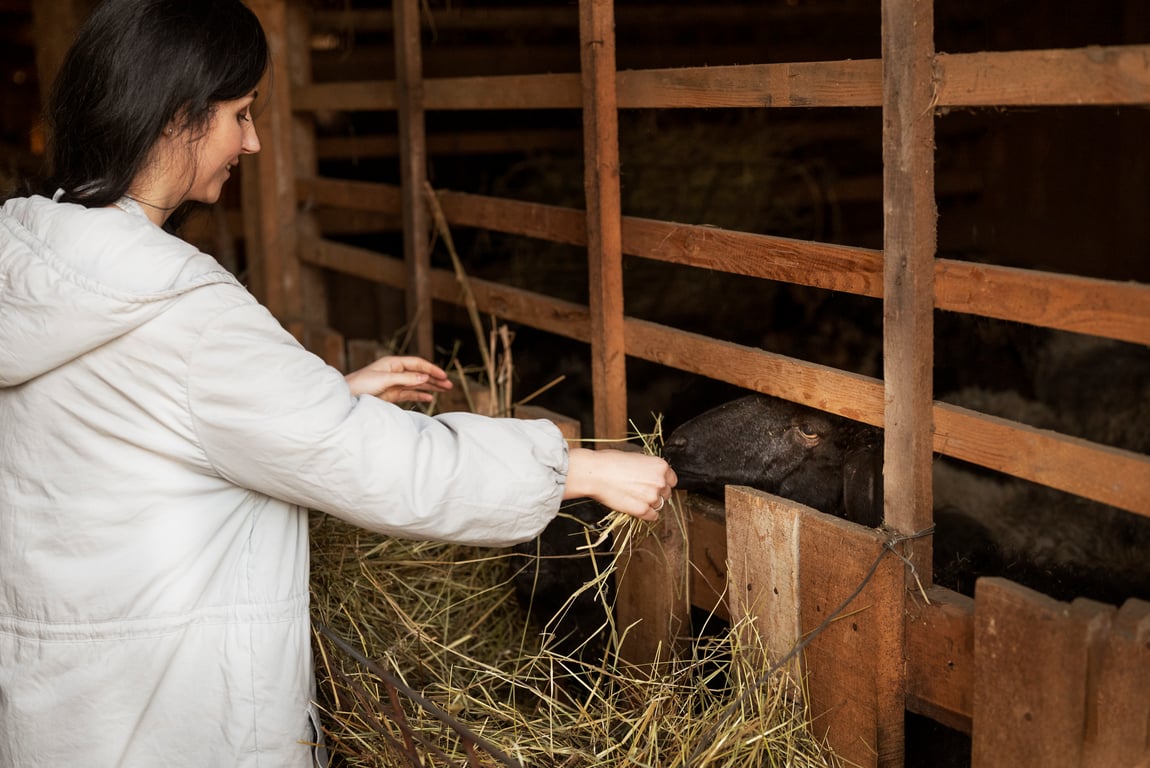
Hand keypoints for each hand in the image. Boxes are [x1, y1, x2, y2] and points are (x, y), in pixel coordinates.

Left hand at [345, 355, 453, 403]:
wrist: (346, 397)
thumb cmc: (361, 384)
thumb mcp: (384, 380)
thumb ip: (406, 379)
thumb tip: (425, 376)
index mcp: (393, 363)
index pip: (417, 364)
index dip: (431, 369)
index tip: (443, 376)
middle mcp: (395, 372)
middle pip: (420, 374)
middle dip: (435, 378)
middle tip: (450, 385)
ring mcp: (394, 384)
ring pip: (417, 384)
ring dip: (431, 387)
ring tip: (445, 390)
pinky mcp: (391, 395)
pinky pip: (410, 394)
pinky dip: (420, 395)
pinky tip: (430, 397)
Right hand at [563, 447, 677, 521]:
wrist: (595, 473)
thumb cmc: (610, 462)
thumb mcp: (635, 458)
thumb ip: (648, 468)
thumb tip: (650, 475)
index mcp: (660, 466)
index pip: (672, 480)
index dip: (662, 483)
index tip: (655, 485)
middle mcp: (660, 481)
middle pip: (666, 493)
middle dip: (656, 493)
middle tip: (642, 492)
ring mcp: (652, 497)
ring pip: (659, 505)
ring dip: (650, 504)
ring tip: (635, 499)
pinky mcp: (642, 510)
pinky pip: (653, 516)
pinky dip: (647, 514)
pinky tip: (637, 508)